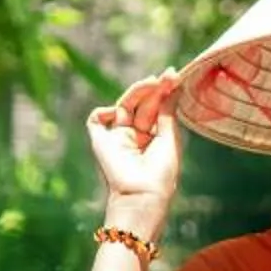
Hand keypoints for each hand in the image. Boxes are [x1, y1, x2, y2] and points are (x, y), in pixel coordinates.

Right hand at [87, 70, 182, 213]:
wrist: (142, 195)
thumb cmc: (161, 173)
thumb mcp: (169, 138)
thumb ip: (168, 111)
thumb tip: (173, 85)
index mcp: (152, 138)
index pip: (156, 109)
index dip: (164, 92)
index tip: (174, 75)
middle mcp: (134, 137)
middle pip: (141, 105)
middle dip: (153, 89)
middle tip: (166, 75)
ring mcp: (117, 138)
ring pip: (123, 106)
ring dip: (137, 92)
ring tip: (153, 82)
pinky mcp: (100, 142)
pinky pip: (96, 120)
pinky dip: (103, 112)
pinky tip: (118, 111)